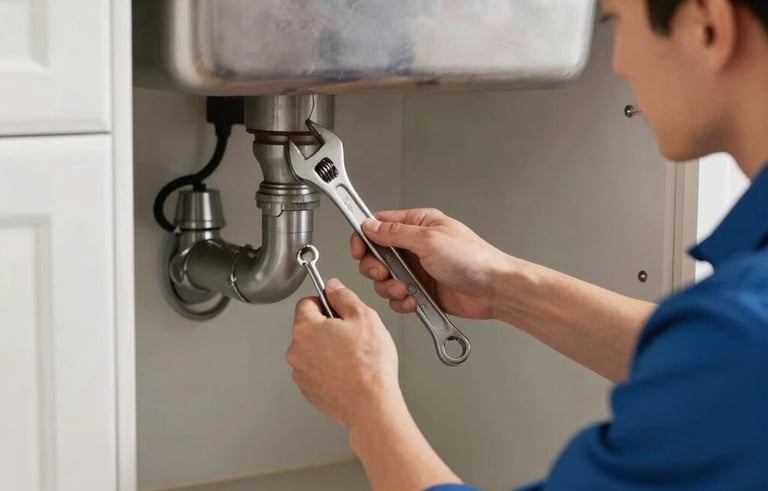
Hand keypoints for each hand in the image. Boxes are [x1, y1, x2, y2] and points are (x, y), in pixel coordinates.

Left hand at [286, 278, 402, 428]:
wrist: (371, 405)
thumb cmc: (369, 365)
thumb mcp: (364, 317)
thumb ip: (344, 296)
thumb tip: (333, 287)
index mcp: (306, 328)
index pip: (306, 302)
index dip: (326, 302)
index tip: (338, 308)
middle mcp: (297, 350)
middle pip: (308, 327)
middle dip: (328, 327)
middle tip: (352, 335)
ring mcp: (301, 373)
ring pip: (312, 351)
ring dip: (327, 349)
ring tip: (352, 357)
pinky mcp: (309, 391)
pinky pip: (316, 371)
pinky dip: (329, 369)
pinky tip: (348, 372)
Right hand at [351, 208, 508, 319]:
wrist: (494, 290)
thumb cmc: (473, 259)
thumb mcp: (429, 240)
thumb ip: (395, 233)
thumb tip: (370, 226)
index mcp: (418, 225)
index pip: (379, 224)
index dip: (364, 237)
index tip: (358, 250)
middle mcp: (415, 246)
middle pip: (376, 255)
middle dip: (375, 267)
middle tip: (384, 272)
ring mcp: (417, 270)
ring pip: (384, 279)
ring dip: (389, 287)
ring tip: (405, 289)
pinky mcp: (421, 291)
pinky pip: (397, 298)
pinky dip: (401, 301)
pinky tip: (414, 300)